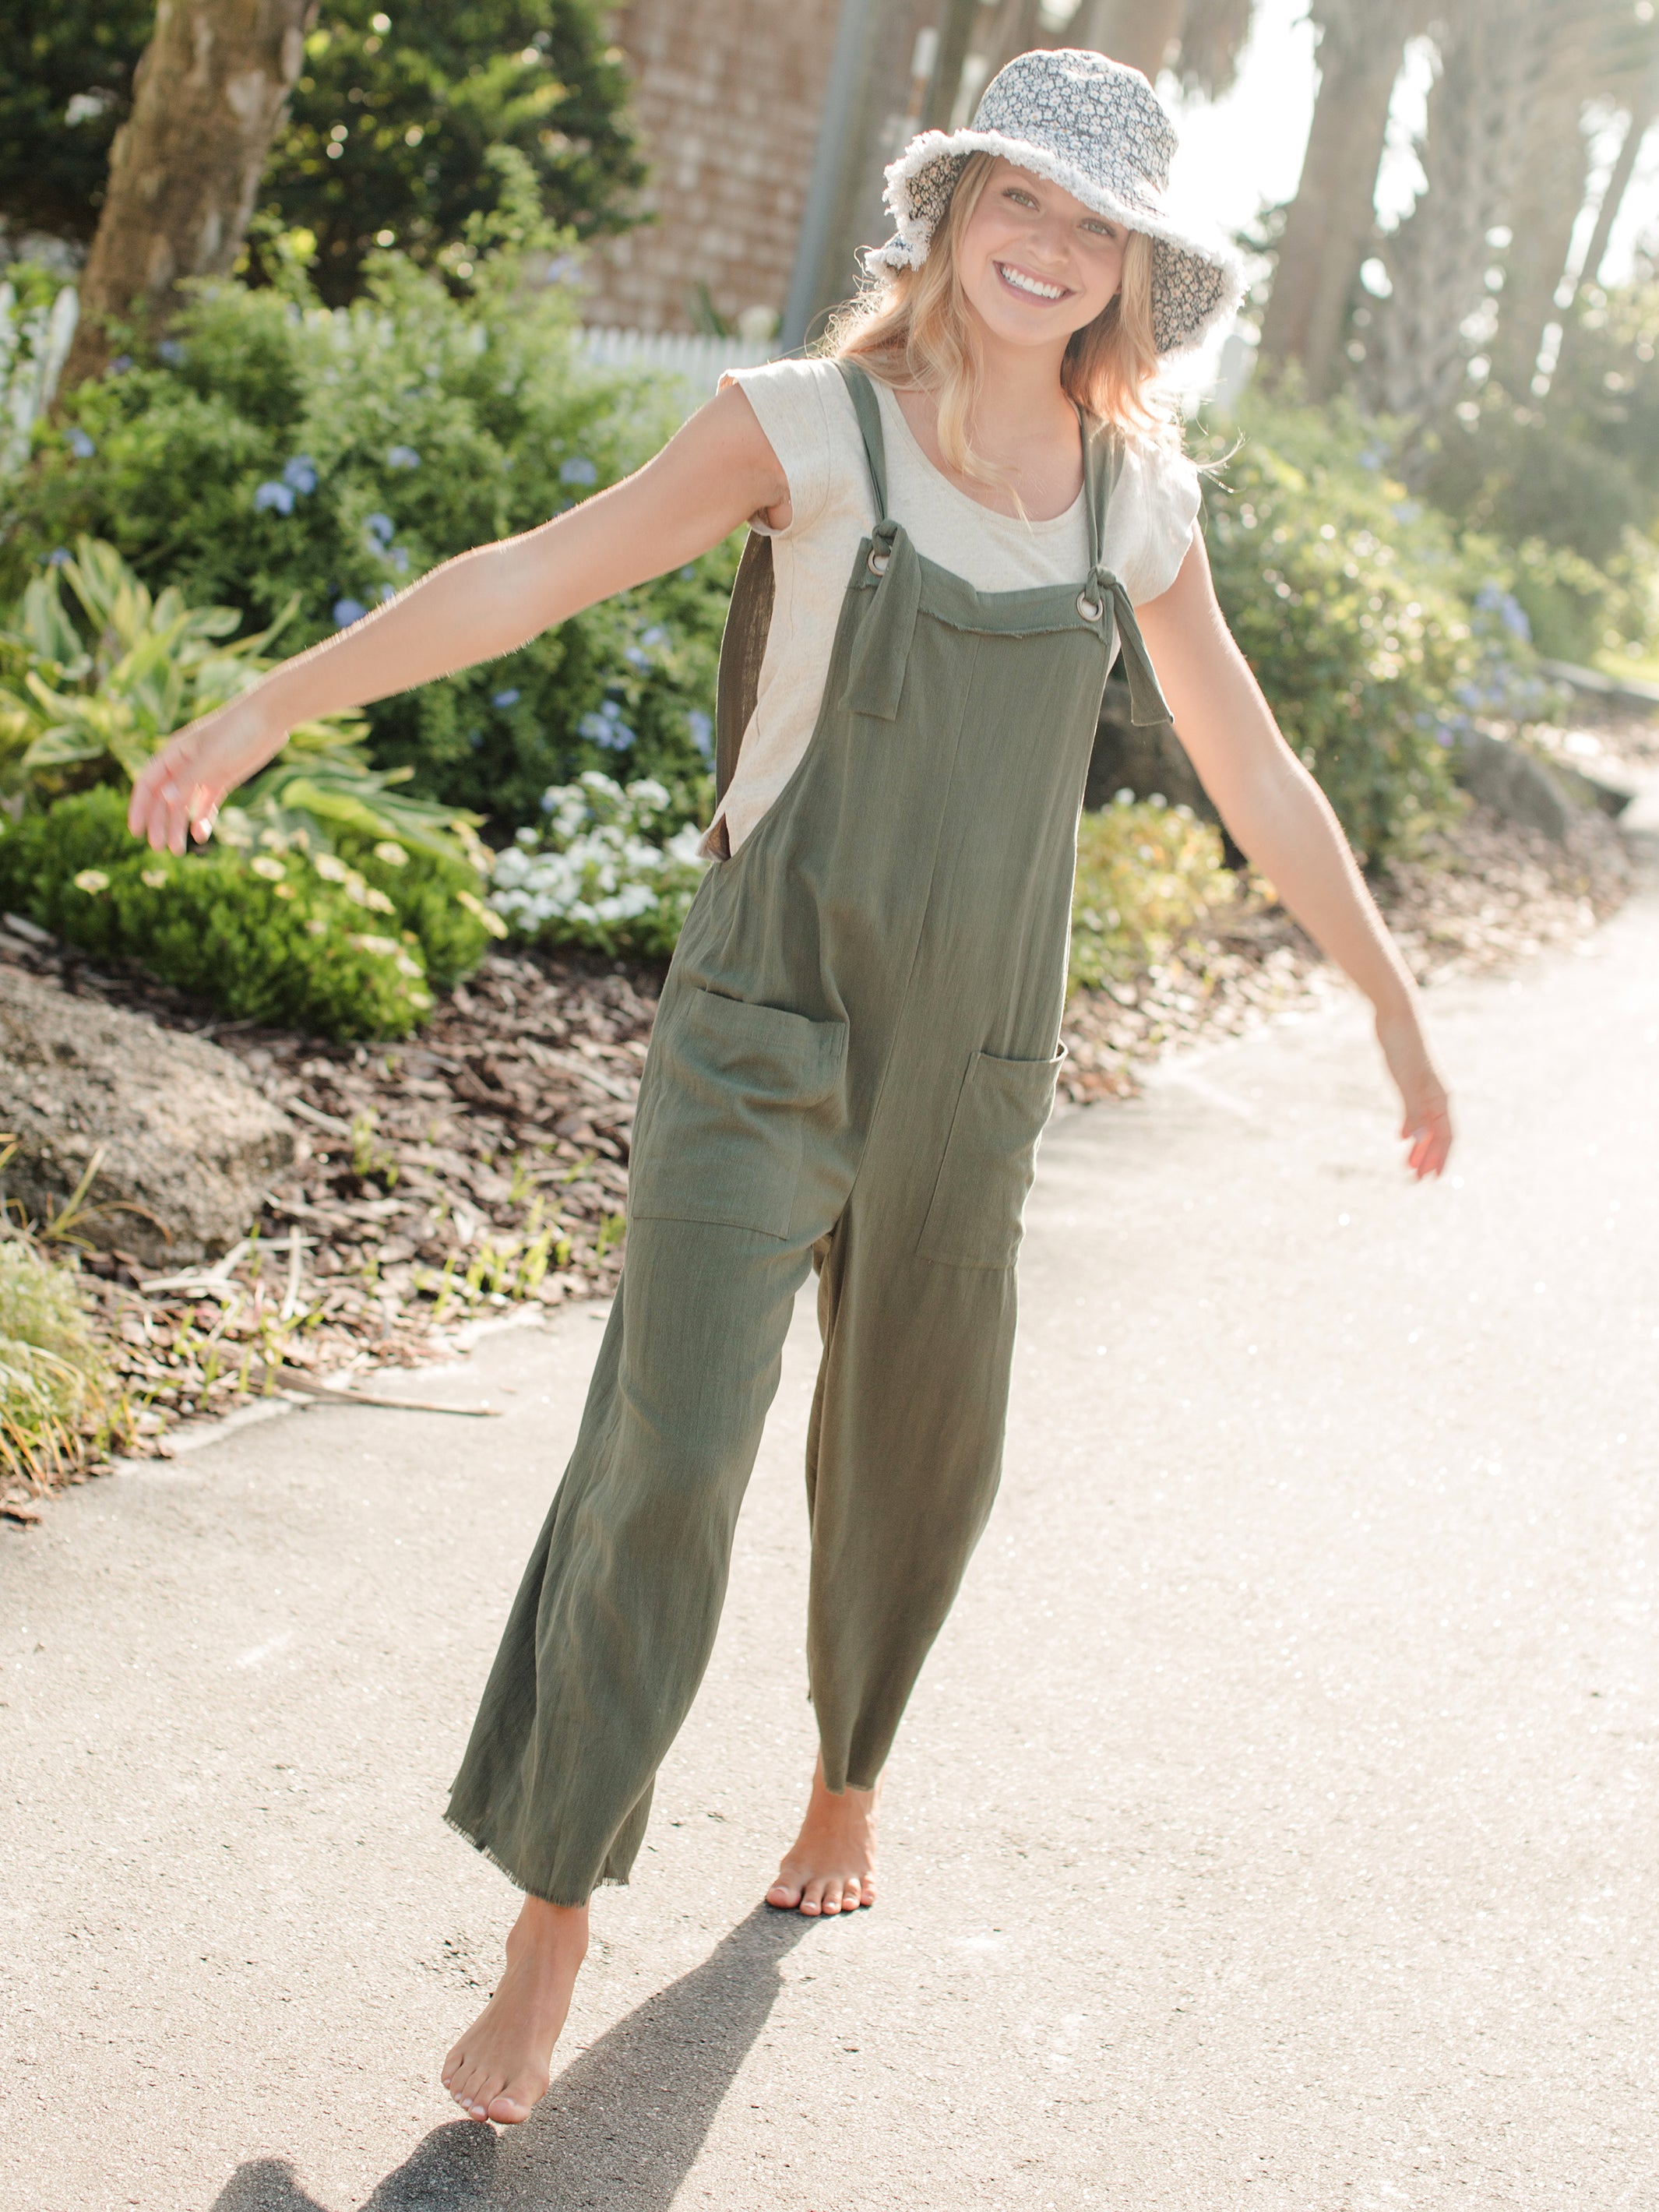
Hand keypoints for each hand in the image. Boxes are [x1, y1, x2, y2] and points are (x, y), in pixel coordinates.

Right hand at [127, 692, 283, 853]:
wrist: (269, 717)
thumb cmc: (237, 732)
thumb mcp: (212, 758)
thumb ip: (188, 779)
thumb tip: (162, 798)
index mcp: (174, 753)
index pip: (147, 783)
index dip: (139, 807)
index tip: (135, 831)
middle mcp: (185, 764)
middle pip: (164, 798)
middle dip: (159, 823)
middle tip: (158, 848)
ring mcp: (204, 772)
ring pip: (185, 804)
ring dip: (179, 826)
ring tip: (179, 851)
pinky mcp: (222, 778)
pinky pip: (207, 802)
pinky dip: (203, 818)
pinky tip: (201, 835)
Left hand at [1375, 1003, 1451, 1179]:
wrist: (1395, 1017)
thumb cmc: (1403, 1048)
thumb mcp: (1405, 1084)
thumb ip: (1412, 1113)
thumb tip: (1416, 1142)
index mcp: (1440, 1098)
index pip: (1446, 1136)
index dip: (1440, 1158)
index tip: (1432, 1178)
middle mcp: (1437, 1095)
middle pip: (1437, 1134)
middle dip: (1428, 1157)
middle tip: (1415, 1179)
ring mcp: (1424, 1088)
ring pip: (1426, 1124)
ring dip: (1419, 1145)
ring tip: (1407, 1164)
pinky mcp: (1411, 1081)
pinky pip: (1415, 1111)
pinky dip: (1410, 1126)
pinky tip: (1400, 1137)